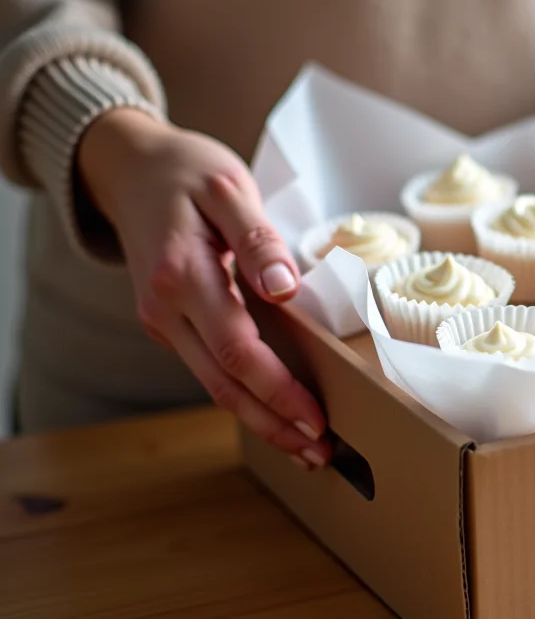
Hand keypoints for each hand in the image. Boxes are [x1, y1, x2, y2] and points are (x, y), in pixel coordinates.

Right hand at [78, 109, 328, 467]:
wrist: (129, 168)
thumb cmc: (186, 172)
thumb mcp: (228, 187)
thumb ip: (257, 239)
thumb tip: (284, 289)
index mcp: (182, 275)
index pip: (236, 350)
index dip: (278, 390)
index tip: (317, 416)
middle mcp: (166, 308)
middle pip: (223, 383)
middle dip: (274, 423)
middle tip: (321, 451)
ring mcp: (164, 320)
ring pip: (213, 384)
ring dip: (260, 420)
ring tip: (307, 447)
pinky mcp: (171, 323)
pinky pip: (209, 369)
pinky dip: (244, 396)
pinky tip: (276, 411)